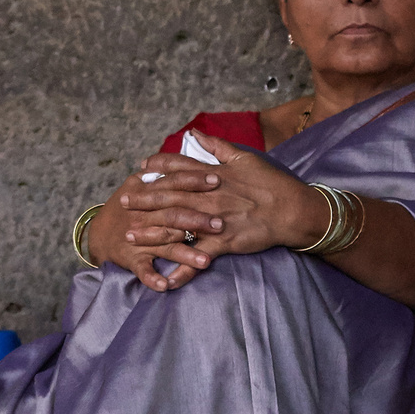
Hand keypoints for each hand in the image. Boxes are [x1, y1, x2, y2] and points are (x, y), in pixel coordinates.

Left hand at [86, 135, 328, 293]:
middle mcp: (207, 197)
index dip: (156, 168)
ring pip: (175, 227)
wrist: (291, 209)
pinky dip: (182, 271)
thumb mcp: (244, 157)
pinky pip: (197, 259)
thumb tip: (195, 133)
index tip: (140, 170)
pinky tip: (165, 280)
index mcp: (212, 176)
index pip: (177, 169)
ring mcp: (213, 221)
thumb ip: (217, 145)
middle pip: (168, 197)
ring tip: (131, 236)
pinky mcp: (222, 243)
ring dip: (152, 232)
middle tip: (122, 201)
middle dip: (143, 199)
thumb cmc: (270, 183)